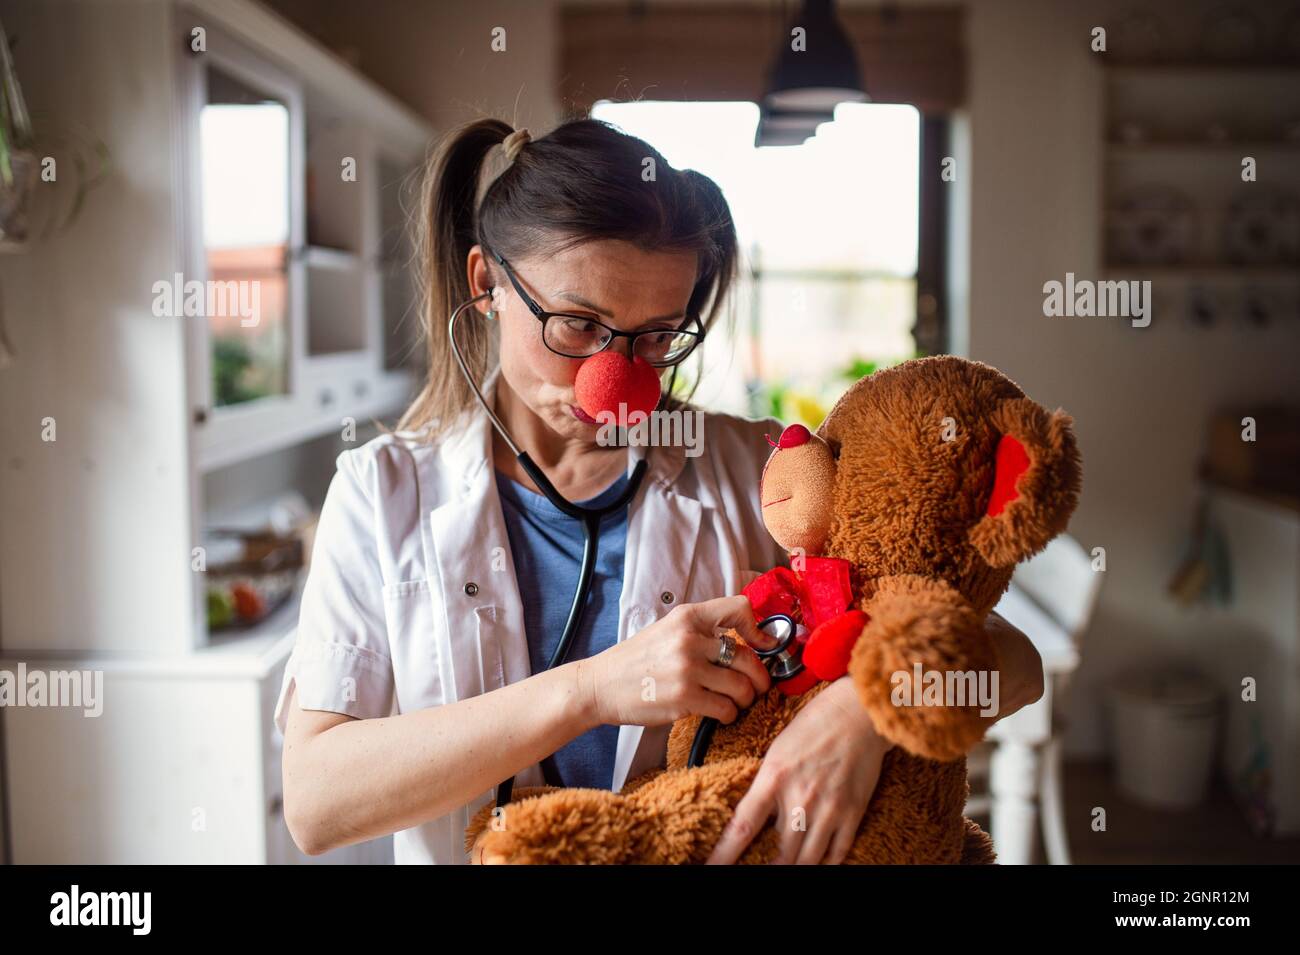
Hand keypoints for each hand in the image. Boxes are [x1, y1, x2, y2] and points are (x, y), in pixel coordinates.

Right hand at [578, 595, 771, 727]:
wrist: (600, 685)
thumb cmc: (635, 661)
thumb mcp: (666, 631)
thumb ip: (701, 632)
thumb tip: (745, 642)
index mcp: (687, 617)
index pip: (739, 608)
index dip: (759, 629)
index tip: (763, 645)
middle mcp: (689, 639)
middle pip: (747, 657)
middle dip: (759, 677)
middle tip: (756, 686)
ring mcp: (687, 669)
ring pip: (742, 687)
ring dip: (745, 699)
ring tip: (735, 702)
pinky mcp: (684, 698)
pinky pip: (726, 709)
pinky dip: (728, 714)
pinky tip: (719, 713)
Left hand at [707, 676, 890, 863]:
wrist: (857, 714)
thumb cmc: (813, 727)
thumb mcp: (777, 751)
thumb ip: (766, 786)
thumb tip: (753, 816)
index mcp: (774, 778)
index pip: (742, 827)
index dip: (724, 855)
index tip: (710, 868)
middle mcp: (800, 798)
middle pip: (778, 854)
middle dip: (765, 866)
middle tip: (758, 867)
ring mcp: (829, 808)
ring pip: (807, 861)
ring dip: (794, 867)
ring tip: (784, 867)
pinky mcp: (853, 812)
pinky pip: (837, 853)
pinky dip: (825, 862)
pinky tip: (816, 861)